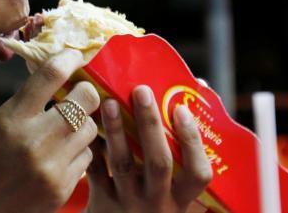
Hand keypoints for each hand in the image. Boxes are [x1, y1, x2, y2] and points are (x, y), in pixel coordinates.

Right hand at [0, 49, 100, 212]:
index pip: (51, 75)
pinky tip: (60, 157)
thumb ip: (22, 107)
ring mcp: (52, 168)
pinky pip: (86, 160)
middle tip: (79, 93)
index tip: (75, 55)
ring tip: (65, 130)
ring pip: (90, 130)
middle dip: (86, 92)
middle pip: (85, 100)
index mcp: (10, 119)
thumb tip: (53, 83)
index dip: (68, 58)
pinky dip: (77, 154)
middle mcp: (34, 141)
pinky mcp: (62, 190)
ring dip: (82, 125)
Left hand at [86, 86, 212, 212]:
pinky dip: (92, 146)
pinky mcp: (101, 204)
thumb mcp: (173, 187)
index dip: (192, 141)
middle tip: (141, 90)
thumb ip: (183, 147)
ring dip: (116, 131)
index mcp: (181, 197)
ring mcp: (129, 204)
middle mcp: (158, 202)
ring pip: (123, 165)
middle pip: (159, 162)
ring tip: (109, 102)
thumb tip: (198, 86)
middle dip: (150, 124)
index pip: (199, 173)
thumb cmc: (152, 201)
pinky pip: (95, 172)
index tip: (182, 109)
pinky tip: (87, 122)